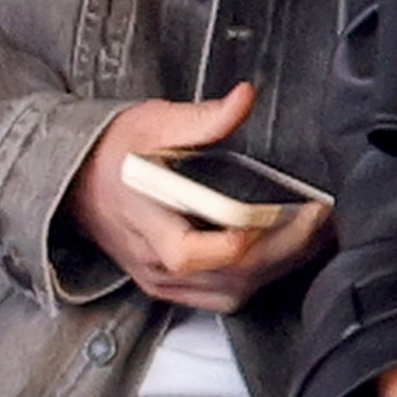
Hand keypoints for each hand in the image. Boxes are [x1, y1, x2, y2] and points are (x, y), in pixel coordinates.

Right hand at [66, 83, 332, 310]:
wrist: (75, 182)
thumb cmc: (113, 151)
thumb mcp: (153, 122)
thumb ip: (202, 118)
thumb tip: (243, 98)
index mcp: (148, 220)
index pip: (194, 251)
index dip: (243, 239)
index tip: (289, 213)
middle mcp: (156, 262)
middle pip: (227, 277)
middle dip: (283, 251)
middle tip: (321, 219)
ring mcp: (163, 280)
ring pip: (230, 293)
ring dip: (278, 268)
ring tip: (314, 235)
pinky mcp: (170, 287)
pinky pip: (222, 299)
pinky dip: (258, 281)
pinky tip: (283, 255)